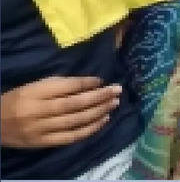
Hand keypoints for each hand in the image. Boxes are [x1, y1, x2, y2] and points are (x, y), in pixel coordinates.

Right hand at [0, 76, 120, 148]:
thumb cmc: (17, 100)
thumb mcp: (33, 87)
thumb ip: (58, 85)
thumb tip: (90, 84)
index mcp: (34, 93)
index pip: (66, 87)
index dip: (87, 83)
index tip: (103, 81)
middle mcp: (37, 111)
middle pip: (75, 104)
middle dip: (100, 96)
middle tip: (117, 90)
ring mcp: (40, 129)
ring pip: (76, 121)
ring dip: (99, 112)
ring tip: (114, 103)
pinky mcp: (43, 143)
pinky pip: (71, 137)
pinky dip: (90, 129)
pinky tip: (103, 120)